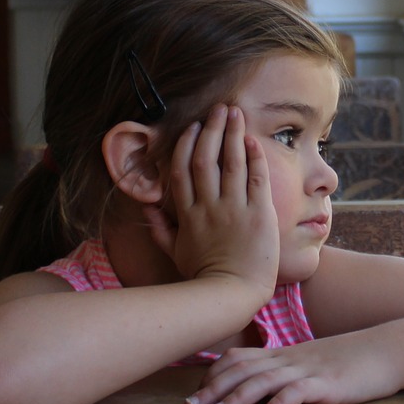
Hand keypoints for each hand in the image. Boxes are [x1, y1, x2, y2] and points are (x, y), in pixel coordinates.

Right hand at [146, 105, 279, 309]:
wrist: (232, 293)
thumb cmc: (204, 275)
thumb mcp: (174, 253)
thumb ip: (159, 228)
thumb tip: (146, 207)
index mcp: (186, 214)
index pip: (181, 170)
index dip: (186, 144)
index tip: (194, 127)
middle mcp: (208, 206)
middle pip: (204, 159)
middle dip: (211, 130)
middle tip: (218, 109)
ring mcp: (233, 209)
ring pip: (231, 162)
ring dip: (233, 134)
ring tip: (236, 113)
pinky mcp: (258, 214)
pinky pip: (256, 178)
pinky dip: (254, 157)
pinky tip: (253, 141)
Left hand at [184, 332, 403, 403]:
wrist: (386, 350)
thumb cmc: (349, 361)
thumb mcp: (310, 364)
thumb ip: (285, 371)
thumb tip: (260, 389)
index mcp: (283, 355)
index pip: (238, 359)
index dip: (213, 375)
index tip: (194, 395)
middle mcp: (289, 359)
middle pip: (243, 371)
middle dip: (213, 390)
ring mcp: (308, 371)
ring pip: (264, 381)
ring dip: (236, 399)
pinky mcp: (327, 385)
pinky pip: (298, 393)